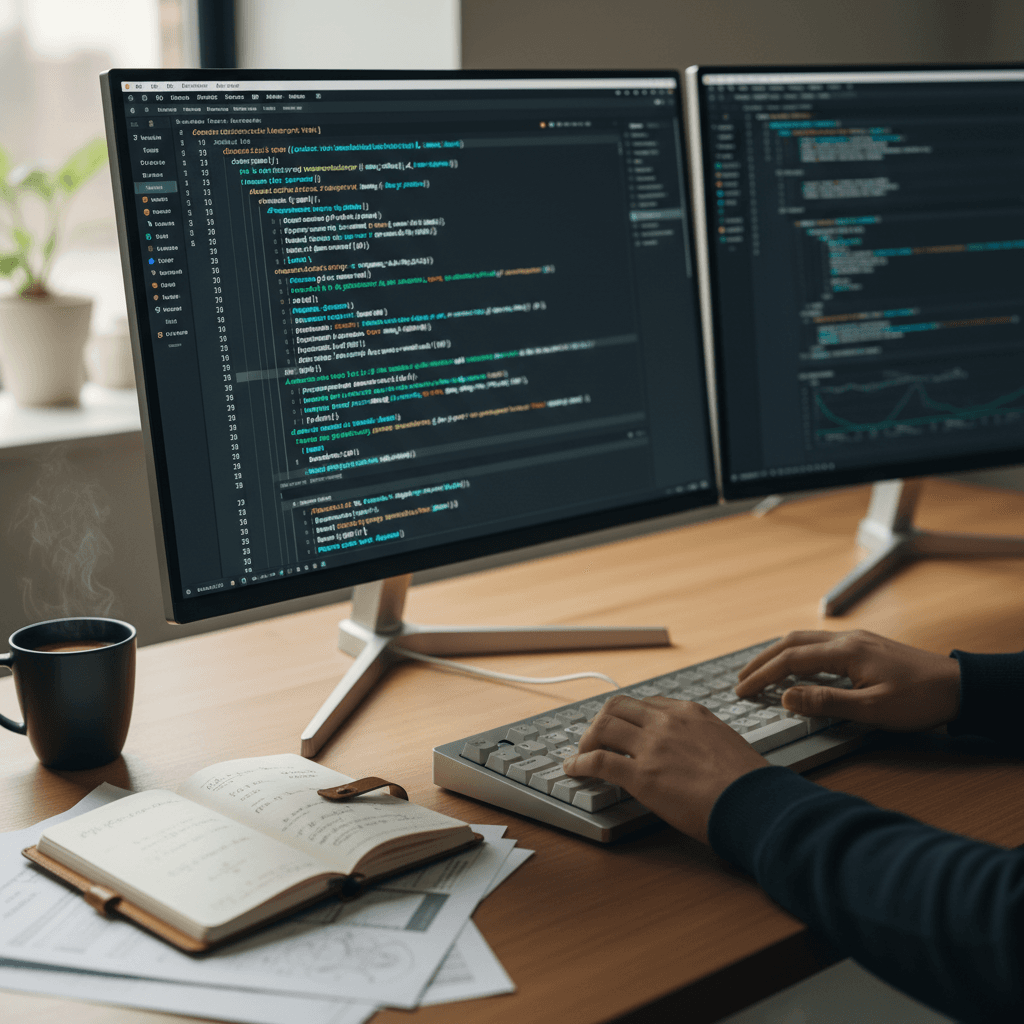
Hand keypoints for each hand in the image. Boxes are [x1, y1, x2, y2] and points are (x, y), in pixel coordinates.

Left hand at [562, 694, 767, 843]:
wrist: (755, 802)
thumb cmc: (749, 783)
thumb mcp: (726, 744)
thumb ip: (703, 739)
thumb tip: (693, 752)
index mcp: (690, 712)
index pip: (647, 703)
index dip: (628, 716)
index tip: (621, 727)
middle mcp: (667, 722)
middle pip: (618, 707)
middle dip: (601, 721)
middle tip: (594, 738)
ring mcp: (652, 746)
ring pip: (603, 726)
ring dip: (587, 739)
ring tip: (582, 753)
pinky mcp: (642, 775)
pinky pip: (599, 760)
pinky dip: (580, 763)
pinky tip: (573, 769)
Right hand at [736, 629, 960, 731]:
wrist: (960, 687)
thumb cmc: (921, 700)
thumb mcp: (872, 709)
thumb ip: (826, 702)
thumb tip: (785, 697)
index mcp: (846, 652)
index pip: (790, 660)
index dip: (762, 675)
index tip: (742, 691)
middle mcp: (847, 640)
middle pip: (791, 642)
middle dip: (762, 660)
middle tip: (741, 680)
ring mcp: (856, 640)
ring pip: (804, 640)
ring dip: (777, 655)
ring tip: (759, 672)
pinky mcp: (865, 647)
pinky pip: (819, 644)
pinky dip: (796, 654)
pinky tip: (795, 667)